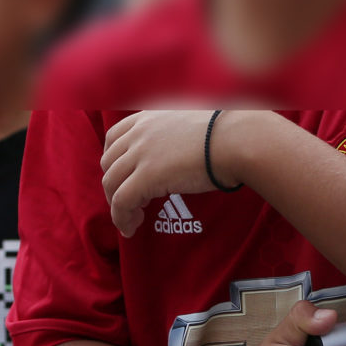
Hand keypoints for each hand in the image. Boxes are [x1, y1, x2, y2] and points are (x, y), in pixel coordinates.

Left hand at [102, 109, 248, 234]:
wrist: (236, 138)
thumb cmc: (226, 131)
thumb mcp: (192, 120)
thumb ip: (176, 129)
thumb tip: (180, 147)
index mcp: (149, 116)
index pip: (114, 136)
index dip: (113, 159)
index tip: (123, 175)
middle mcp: (139, 132)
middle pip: (108, 162)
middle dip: (114, 184)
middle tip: (130, 201)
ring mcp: (140, 153)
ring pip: (111, 184)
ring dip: (117, 205)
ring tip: (132, 219)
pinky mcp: (147, 176)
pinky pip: (121, 202)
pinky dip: (121, 218)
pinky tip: (132, 228)